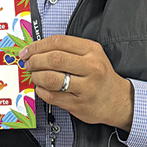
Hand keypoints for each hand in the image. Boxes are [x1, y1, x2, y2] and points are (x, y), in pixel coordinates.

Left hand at [19, 35, 133, 130]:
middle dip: (35, 61)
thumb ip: (68, 50)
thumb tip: (36, 50)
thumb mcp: (92, 55)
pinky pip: (51, 96)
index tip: (27, 51)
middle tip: (29, 64)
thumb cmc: (101, 76)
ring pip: (51, 79)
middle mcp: (91, 68)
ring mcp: (85, 87)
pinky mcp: (78, 104)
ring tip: (36, 76)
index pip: (59, 42)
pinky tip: (42, 88)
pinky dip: (41, 91)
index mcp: (92, 51)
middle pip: (54, 59)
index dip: (38, 46)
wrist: (119, 100)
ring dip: (37, 76)